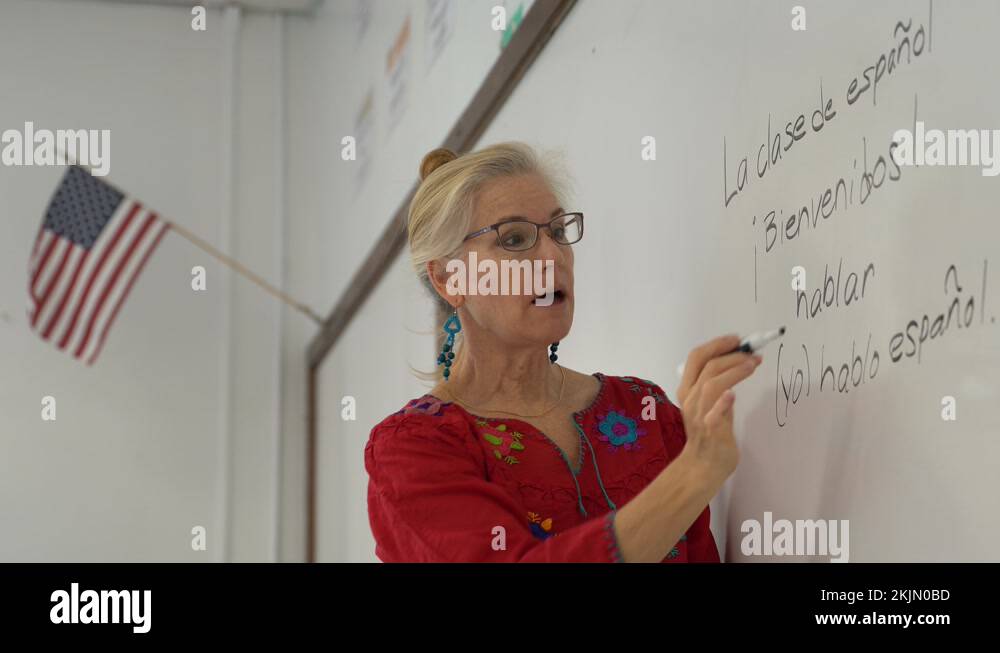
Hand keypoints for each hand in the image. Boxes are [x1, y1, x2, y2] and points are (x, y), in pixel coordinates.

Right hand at [675, 334, 761, 482]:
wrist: (702, 466)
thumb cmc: (708, 434)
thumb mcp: (707, 404)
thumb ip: (717, 386)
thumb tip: (737, 363)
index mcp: (687, 390)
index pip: (696, 357)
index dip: (716, 344)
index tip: (737, 340)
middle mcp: (690, 399)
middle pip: (707, 366)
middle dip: (732, 355)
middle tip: (752, 353)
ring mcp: (699, 415)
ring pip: (712, 384)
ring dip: (734, 371)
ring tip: (753, 364)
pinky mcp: (711, 431)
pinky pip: (713, 414)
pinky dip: (722, 402)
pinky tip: (732, 395)